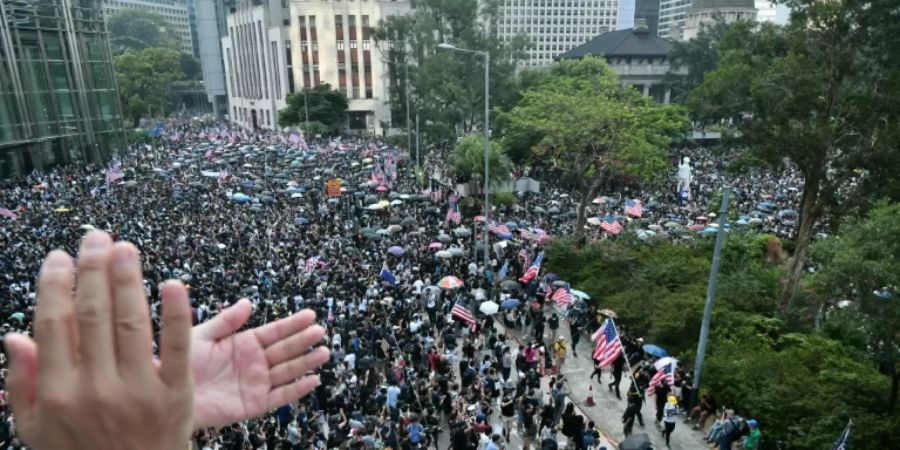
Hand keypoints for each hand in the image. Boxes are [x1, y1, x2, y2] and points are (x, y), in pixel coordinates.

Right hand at [4, 231, 192, 449]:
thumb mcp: (37, 430)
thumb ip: (23, 383)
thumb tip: (13, 335)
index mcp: (58, 394)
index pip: (54, 326)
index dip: (56, 286)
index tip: (60, 257)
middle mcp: (96, 389)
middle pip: (93, 316)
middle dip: (93, 270)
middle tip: (96, 237)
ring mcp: (138, 391)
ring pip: (132, 323)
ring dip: (128, 280)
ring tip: (125, 247)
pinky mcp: (177, 395)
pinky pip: (178, 348)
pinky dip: (178, 314)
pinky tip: (173, 283)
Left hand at [189, 300, 329, 428]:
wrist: (167, 394)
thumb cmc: (180, 364)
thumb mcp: (202, 336)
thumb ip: (226, 321)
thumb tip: (248, 303)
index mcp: (244, 344)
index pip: (274, 332)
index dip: (292, 324)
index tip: (310, 315)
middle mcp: (254, 363)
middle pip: (285, 350)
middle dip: (303, 341)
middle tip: (320, 332)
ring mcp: (256, 384)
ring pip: (287, 371)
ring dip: (306, 362)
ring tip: (323, 353)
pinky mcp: (254, 404)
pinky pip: (280, 396)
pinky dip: (297, 390)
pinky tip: (312, 380)